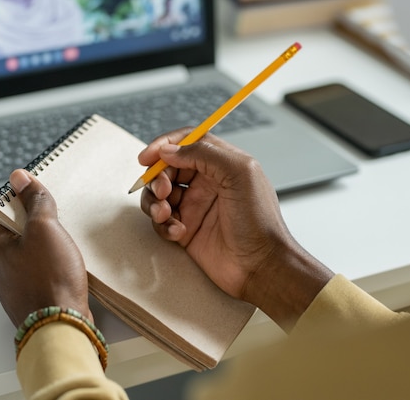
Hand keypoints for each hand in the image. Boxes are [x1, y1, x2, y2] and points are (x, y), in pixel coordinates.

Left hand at [0, 169, 91, 327]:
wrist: (60, 325)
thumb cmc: (51, 279)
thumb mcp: (45, 228)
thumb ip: (34, 200)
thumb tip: (20, 176)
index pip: (10, 211)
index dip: (33, 207)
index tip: (49, 210)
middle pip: (24, 234)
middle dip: (46, 232)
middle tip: (61, 237)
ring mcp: (12, 285)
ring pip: (34, 255)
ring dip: (52, 252)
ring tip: (67, 257)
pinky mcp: (29, 299)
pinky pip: (42, 275)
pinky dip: (55, 271)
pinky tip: (67, 274)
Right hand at [139, 130, 332, 329]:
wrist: (260, 266)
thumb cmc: (259, 221)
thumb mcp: (240, 174)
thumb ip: (204, 153)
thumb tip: (169, 150)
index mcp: (221, 164)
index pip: (188, 142)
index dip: (165, 145)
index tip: (148, 157)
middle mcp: (207, 183)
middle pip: (168, 167)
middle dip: (158, 177)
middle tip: (163, 191)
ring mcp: (195, 206)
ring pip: (159, 194)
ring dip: (154, 201)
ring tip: (165, 214)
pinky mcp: (186, 230)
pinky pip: (161, 221)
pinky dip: (162, 225)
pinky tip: (178, 232)